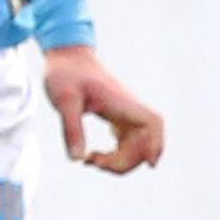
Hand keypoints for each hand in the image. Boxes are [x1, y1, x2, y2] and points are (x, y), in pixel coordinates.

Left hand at [43, 44, 164, 173]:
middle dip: (124, 161)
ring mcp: (125, 113)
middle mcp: (128, 108)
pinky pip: (128, 142)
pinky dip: (117, 154)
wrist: (66, 55)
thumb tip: (77, 159)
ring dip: (120, 160)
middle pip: (144, 142)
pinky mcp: (118, 117)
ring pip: (137, 145)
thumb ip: (71, 129)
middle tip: (92, 160)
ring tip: (90, 159)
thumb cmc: (65, 73)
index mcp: (120, 101)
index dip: (156, 143)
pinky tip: (95, 155)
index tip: (149, 164)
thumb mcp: (63, 100)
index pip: (151, 122)